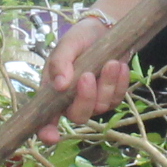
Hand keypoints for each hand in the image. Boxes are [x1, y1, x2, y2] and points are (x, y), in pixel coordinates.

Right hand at [40, 13, 130, 139]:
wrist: (105, 29)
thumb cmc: (81, 38)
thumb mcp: (68, 44)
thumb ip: (60, 62)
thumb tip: (60, 85)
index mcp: (53, 92)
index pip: (46, 119)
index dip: (47, 131)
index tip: (52, 137)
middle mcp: (71, 101)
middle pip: (78, 116)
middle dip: (85, 98)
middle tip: (88, 74)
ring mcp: (93, 101)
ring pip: (101, 107)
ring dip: (106, 84)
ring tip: (111, 62)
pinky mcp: (111, 97)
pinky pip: (117, 98)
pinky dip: (120, 82)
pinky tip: (119, 66)